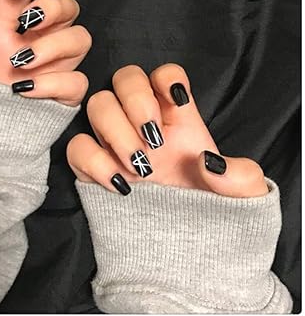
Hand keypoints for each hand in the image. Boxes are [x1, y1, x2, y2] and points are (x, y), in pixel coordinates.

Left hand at [0, 0, 90, 105]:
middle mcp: (32, 43)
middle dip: (55, 6)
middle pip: (69, 8)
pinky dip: (55, 83)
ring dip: (55, 46)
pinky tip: (25, 90)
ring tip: (21, 62)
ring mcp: (49, 69)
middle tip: (26, 23)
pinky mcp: (59, 98)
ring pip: (80, 40)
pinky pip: (77, 82)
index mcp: (3, 28)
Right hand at [67, 64, 267, 196]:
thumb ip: (242, 178)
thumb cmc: (208, 212)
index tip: (177, 102)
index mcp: (177, 117)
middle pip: (125, 77)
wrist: (179, 245)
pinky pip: (77, 145)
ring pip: (97, 103)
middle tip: (154, 140)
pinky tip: (120, 185)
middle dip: (136, 101)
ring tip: (140, 167)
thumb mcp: (240, 197)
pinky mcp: (91, 164)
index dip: (166, 77)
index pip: (165, 74)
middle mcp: (142, 121)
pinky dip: (93, 161)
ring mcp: (114, 140)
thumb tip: (210, 162)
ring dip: (116, 131)